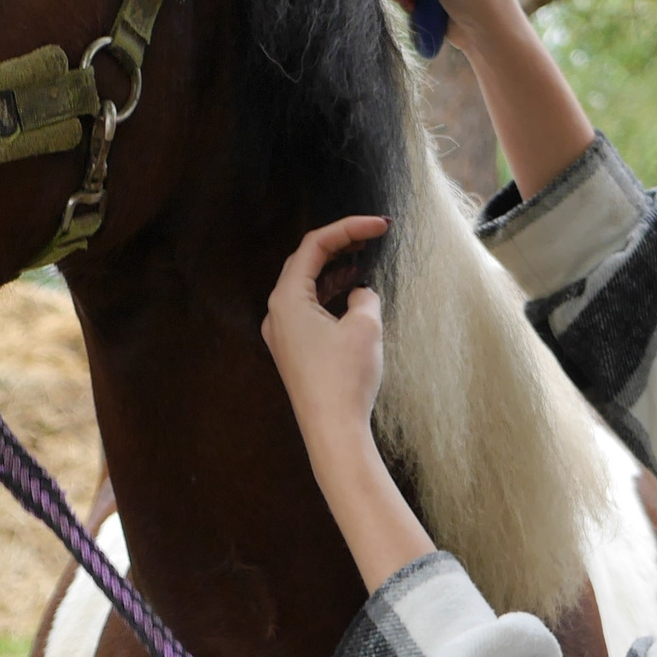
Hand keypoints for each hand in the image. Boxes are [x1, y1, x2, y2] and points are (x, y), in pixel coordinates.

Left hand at [262, 216, 391, 454]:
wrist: (333, 431)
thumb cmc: (345, 379)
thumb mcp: (365, 326)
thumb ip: (364, 297)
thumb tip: (360, 294)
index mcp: (286, 299)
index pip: (314, 246)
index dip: (349, 228)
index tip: (380, 225)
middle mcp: (277, 312)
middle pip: (306, 262)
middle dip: (340, 244)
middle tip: (372, 234)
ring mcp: (282, 333)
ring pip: (308, 286)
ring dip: (336, 270)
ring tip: (365, 257)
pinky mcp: (294, 350)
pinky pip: (310, 309)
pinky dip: (330, 295)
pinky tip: (353, 292)